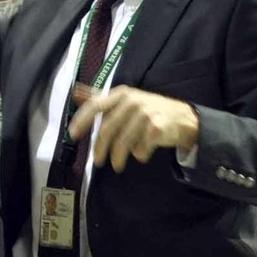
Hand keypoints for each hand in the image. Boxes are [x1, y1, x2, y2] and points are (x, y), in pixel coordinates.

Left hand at [68, 84, 199, 172]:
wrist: (183, 118)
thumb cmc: (149, 110)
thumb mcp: (125, 99)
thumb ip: (100, 97)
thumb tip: (75, 91)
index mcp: (121, 94)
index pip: (95, 105)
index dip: (82, 120)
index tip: (72, 135)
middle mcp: (132, 101)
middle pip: (107, 129)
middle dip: (100, 148)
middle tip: (97, 162)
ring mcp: (145, 113)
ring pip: (122, 142)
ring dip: (118, 158)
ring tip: (117, 165)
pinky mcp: (157, 127)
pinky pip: (140, 148)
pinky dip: (139, 155)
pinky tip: (141, 154)